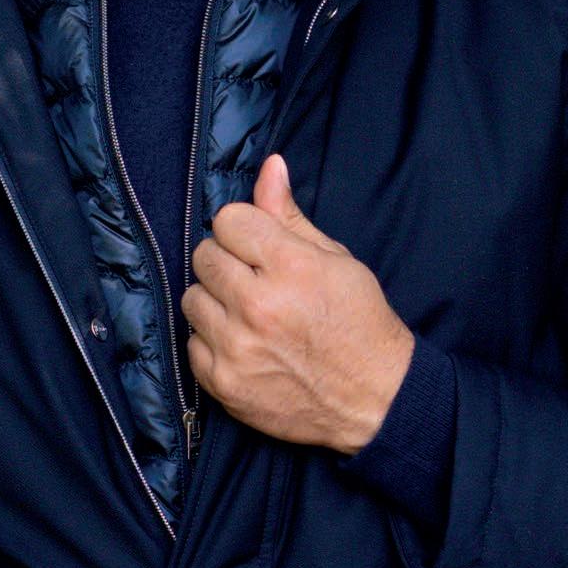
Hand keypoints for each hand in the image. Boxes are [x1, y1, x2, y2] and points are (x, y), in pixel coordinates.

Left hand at [180, 152, 414, 452]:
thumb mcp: (336, 261)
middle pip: (204, 256)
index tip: (259, 247)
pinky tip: (244, 344)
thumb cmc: (359, 325)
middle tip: (255, 281)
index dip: (243, 229)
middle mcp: (258, 306)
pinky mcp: (224, 383)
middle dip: (227, 262)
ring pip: (192, 298)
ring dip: (215, 301)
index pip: (228, 220)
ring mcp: (237, 348)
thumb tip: (270, 166)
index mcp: (290, 267)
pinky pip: (192, 343)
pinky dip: (213, 342)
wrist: (375, 401)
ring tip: (248, 314)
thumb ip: (292, 217)